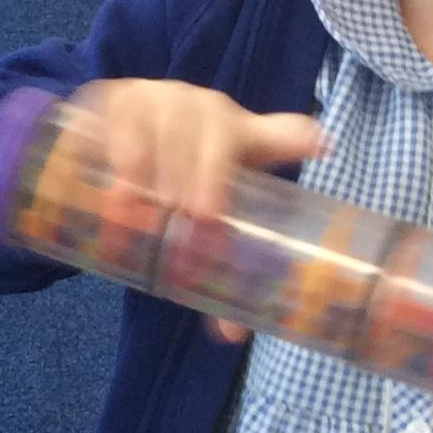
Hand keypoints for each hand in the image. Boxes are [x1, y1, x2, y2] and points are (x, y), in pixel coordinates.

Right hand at [72, 80, 324, 342]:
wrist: (119, 126)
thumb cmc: (175, 174)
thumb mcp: (201, 208)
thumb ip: (219, 266)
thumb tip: (231, 335)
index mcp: (243, 138)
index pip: (280, 132)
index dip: (295, 137)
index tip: (319, 146)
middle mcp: (209, 112)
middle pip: (217, 134)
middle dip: (209, 175)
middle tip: (200, 218)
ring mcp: (163, 98)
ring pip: (169, 121)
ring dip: (157, 166)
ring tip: (143, 209)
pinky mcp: (119, 97)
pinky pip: (121, 116)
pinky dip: (118, 150)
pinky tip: (113, 182)